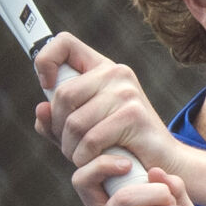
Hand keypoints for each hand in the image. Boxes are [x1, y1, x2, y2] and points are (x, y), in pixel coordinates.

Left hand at [32, 33, 181, 173]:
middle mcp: (115, 73)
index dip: (46, 60)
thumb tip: (42, 109)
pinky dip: (84, 158)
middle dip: (58, 128)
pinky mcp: (133, 115)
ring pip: (74, 122)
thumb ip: (56, 121)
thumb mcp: (80, 131)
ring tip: (82, 156)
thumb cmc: (118, 145)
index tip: (47, 86)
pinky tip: (93, 161)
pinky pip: (90, 139)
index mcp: (102, 68)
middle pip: (63, 94)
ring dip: (70, 148)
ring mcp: (126, 91)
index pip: (64, 43)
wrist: (163, 162)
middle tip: (69, 145)